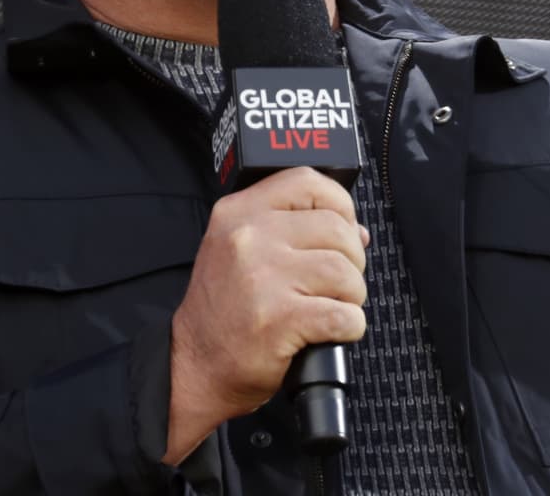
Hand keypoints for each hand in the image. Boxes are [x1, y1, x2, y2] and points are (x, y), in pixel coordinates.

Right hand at [164, 167, 369, 462]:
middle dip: (351, 260)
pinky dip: (349, 326)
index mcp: (238, 212)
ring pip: (345, 272)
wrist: (193, 367)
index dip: (339, 205)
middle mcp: (248, 237)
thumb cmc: (224, 312)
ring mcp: (263, 277)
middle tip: (336, 284)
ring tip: (330, 307)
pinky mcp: (279, 320)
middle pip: (337, 230)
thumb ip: (292, 230)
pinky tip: (330, 332)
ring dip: (351, 296)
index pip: (308, 182)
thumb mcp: (241, 251)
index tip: (343, 230)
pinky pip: (344, 315)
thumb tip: (356, 231)